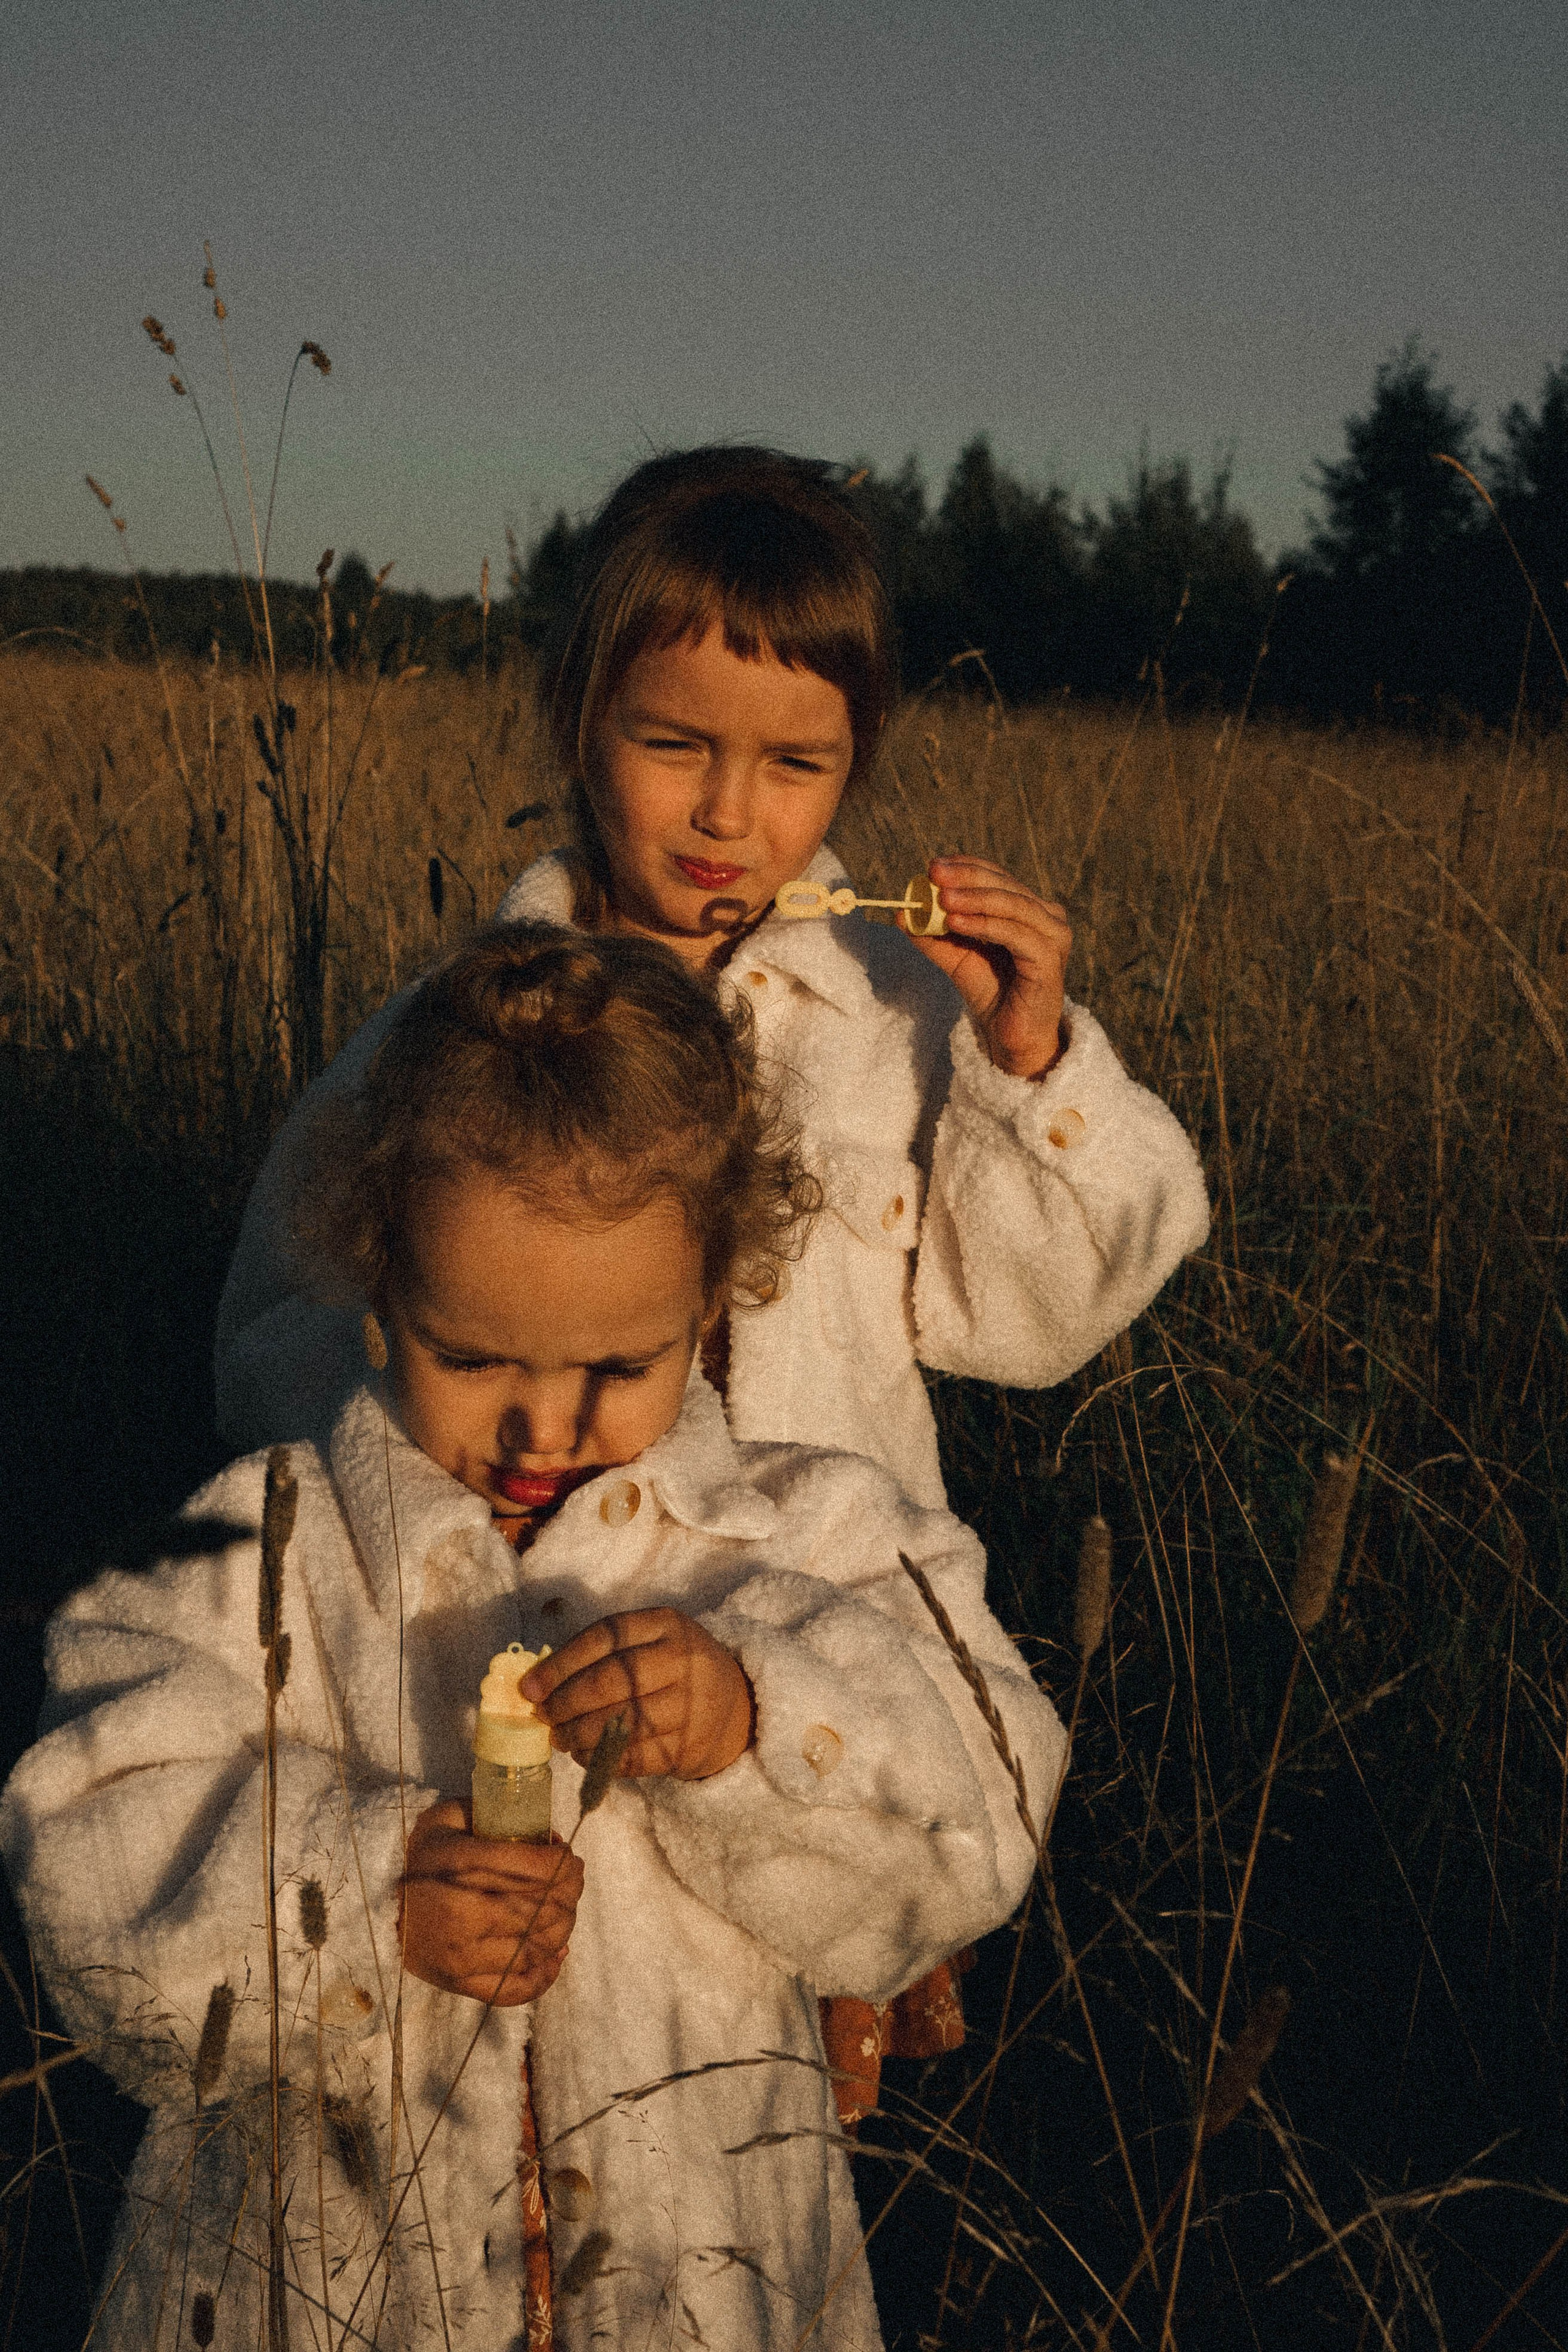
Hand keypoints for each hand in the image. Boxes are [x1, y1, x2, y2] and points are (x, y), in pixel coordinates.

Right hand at [399, 1802, 583, 2005]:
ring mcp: (463, 1956)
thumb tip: (546, 1834)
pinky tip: (557, 1953)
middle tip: (571, 1880)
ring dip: (564, 1926)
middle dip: (570, 1891)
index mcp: (462, 1867)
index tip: (569, 1857)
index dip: (565, 1863)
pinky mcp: (460, 1984)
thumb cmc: (420, 1857)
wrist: (373, 1906)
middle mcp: (464, 1915)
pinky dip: (546, 1974)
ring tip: (564, 1909)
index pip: (538, 1868)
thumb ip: (493, 1814)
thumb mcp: (449, 1817)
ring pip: (538, 1947)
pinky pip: (517, 1990)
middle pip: (545, 1909)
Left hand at [522, 1609, 754, 1781]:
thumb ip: (603, 1653)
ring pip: (620, 1722)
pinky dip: (600, 1759)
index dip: (561, 1662)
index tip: (529, 1687)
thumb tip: (538, 1683)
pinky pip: (634, 1757)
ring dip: (578, 1734)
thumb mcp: (652, 1642)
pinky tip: (583, 1755)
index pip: (606, 1636)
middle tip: (542, 1716)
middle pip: (611, 1680)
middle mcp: (683, 1660)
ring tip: (558, 1738)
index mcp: (668, 1624)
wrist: (739, 1706)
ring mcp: (690, 1705)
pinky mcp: (689, 1747)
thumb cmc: (676, 1669)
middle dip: (566, 1702)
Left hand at [903, 854, 1070, 1079]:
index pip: (998, 877)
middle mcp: (1048, 917)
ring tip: (942, 899)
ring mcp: (1053, 937)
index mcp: (1030, 909)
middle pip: (1005, 886)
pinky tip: (956, 922)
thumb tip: (901, 913)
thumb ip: (933, 935)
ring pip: (1013, 906)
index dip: (967, 867)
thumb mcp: (956, 957)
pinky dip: (985, 924)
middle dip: (967, 877)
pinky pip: (1015, 934)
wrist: (1010, 1037)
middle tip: (935, 872)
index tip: (933, 865)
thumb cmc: (990, 994)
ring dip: (975, 899)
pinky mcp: (1050, 960)